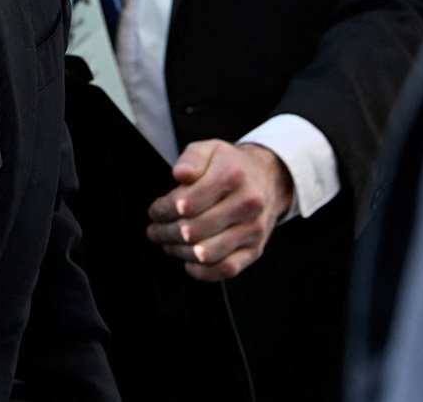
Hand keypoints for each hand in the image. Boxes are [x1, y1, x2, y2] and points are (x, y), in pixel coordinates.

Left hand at [145, 140, 291, 281]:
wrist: (267, 180)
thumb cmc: (230, 166)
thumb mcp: (209, 150)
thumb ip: (191, 159)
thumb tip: (180, 174)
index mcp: (232, 175)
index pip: (186, 202)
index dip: (163, 210)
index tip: (155, 211)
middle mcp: (247, 203)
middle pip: (193, 229)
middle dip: (166, 231)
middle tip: (155, 229)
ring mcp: (253, 229)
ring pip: (206, 253)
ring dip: (179, 251)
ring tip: (167, 242)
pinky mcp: (255, 250)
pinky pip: (226, 269)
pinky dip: (202, 271)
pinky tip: (189, 261)